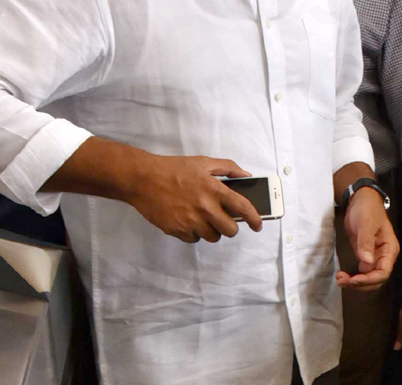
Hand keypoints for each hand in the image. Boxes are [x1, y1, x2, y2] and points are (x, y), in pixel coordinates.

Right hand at [127, 155, 261, 243]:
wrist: (143, 179)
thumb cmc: (173, 169)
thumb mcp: (203, 162)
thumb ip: (228, 168)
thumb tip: (246, 176)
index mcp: (213, 189)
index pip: (242, 208)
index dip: (254, 218)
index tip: (258, 224)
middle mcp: (204, 208)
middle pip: (230, 230)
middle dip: (231, 227)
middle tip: (225, 220)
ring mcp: (190, 221)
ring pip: (213, 237)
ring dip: (213, 230)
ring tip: (204, 218)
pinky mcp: (177, 231)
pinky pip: (194, 239)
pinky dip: (195, 233)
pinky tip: (189, 220)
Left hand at [336, 188, 398, 291]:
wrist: (361, 200)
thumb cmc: (367, 209)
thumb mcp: (365, 223)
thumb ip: (366, 242)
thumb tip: (366, 262)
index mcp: (389, 249)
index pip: (383, 272)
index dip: (369, 280)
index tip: (353, 280)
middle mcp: (384, 256)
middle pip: (376, 279)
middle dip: (360, 284)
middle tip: (342, 281)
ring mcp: (375, 257)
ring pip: (368, 278)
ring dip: (356, 283)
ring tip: (340, 279)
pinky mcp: (366, 256)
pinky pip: (362, 273)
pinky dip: (353, 277)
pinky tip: (343, 275)